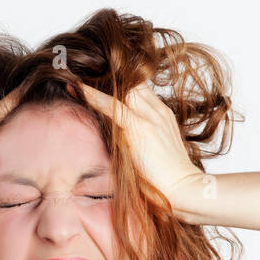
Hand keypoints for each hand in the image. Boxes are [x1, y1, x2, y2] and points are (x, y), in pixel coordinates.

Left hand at [78, 81, 204, 219]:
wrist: (184, 188)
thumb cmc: (169, 177)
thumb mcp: (157, 150)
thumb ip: (142, 138)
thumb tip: (121, 139)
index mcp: (163, 115)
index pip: (141, 89)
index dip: (121, 82)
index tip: (101, 78)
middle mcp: (158, 111)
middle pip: (133, 83)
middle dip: (110, 76)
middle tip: (84, 71)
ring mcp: (150, 118)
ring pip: (124, 89)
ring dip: (100, 82)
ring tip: (75, 77)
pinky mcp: (140, 128)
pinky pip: (113, 107)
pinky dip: (94, 97)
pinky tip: (78, 89)